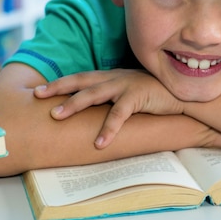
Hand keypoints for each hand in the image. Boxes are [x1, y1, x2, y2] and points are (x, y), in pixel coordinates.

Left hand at [34, 69, 184, 148]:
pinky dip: (108, 129)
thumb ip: (111, 98)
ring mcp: (125, 85)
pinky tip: (99, 143)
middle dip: (57, 88)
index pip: (79, 78)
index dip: (59, 83)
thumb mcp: (128, 93)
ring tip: (56, 116)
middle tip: (37, 95)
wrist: (182, 93)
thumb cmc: (154, 95)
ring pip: (94, 94)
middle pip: (80, 81)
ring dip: (73, 104)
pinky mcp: (138, 96)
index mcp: (110, 76)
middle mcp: (114, 77)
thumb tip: (91, 111)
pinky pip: (119, 114)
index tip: (39, 90)